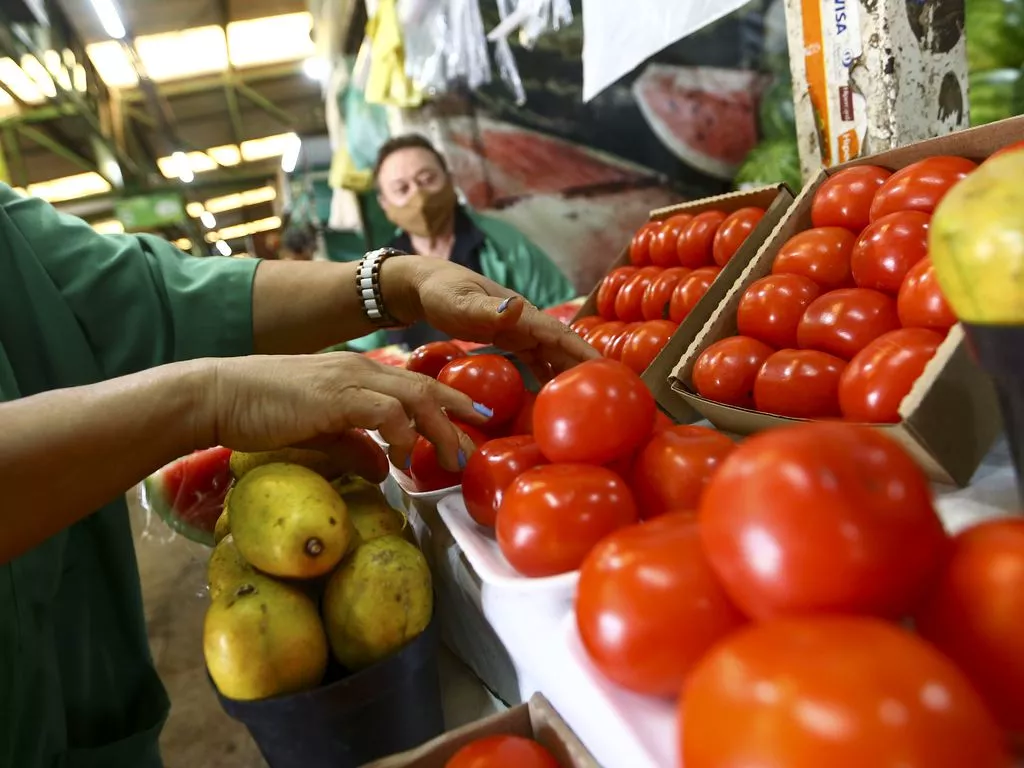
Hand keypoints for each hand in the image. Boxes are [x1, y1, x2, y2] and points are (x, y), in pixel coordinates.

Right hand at [196, 352, 489, 477]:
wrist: (217, 394)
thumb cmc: (261, 411)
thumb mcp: (318, 432)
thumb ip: (352, 446)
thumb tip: (383, 470)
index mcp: (358, 374)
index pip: (414, 384)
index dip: (448, 401)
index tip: (473, 421)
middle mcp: (360, 369)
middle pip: (424, 388)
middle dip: (457, 413)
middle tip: (479, 439)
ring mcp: (348, 379)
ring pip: (413, 397)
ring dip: (439, 428)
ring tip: (453, 457)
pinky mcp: (334, 396)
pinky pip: (383, 410)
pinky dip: (403, 431)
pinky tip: (407, 455)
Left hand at [385, 256, 599, 379]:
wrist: (424, 286)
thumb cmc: (441, 292)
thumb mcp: (460, 302)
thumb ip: (486, 309)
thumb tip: (517, 307)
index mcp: (521, 313)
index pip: (561, 335)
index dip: (584, 353)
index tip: (607, 371)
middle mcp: (526, 321)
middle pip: (563, 347)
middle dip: (586, 366)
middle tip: (609, 393)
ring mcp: (519, 331)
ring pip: (552, 354)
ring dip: (569, 373)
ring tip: (587, 400)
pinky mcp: (508, 340)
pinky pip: (534, 360)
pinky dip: (546, 376)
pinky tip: (550, 396)